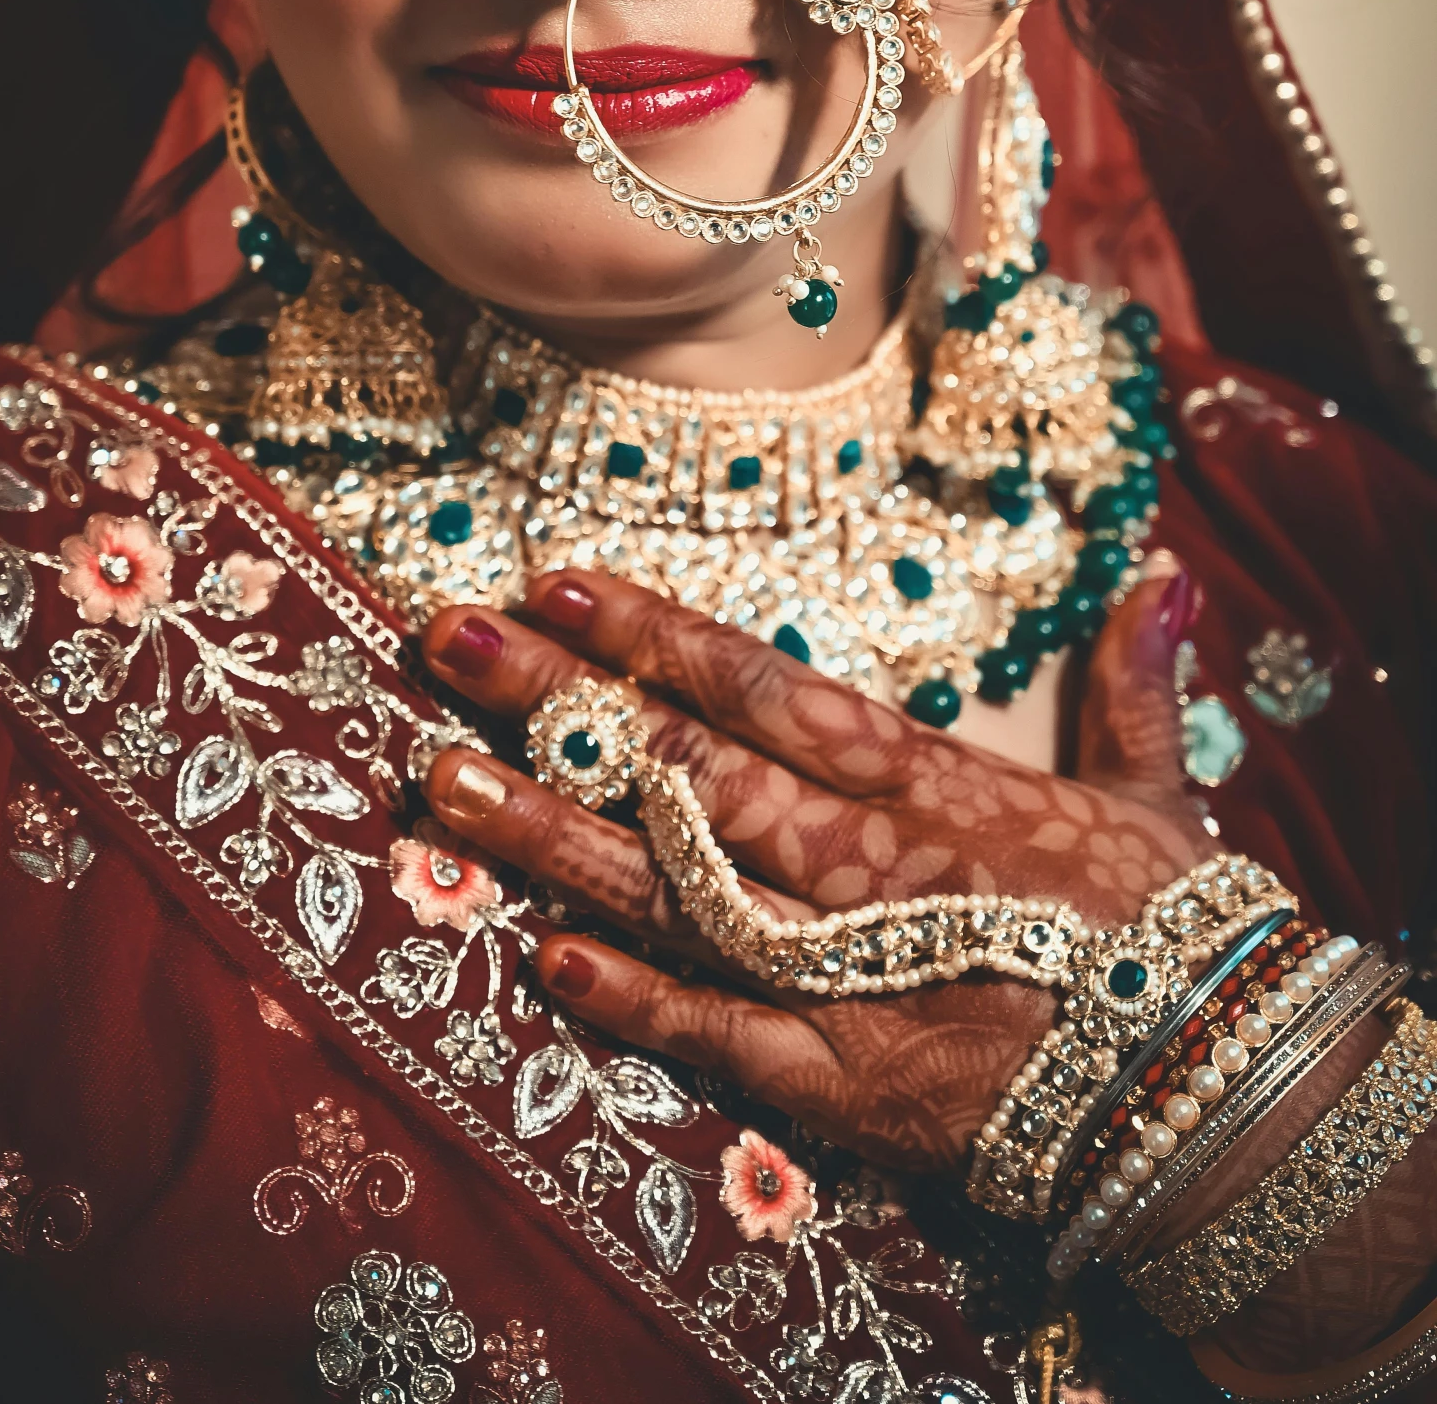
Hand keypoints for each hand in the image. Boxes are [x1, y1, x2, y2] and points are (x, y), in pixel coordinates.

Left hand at [423, 565, 1206, 1174]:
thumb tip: (1161, 571)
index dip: (660, 635)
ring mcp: (847, 973)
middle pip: (689, 771)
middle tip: (450, 638)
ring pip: (676, 892)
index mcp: (930, 784)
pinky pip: (724, 1036)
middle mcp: (869, 865)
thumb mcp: (1156, 791)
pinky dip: (639, 999)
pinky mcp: (846, 1081)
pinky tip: (545, 956)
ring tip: (443, 777)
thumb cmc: (1174, 931)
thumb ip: (1131, 680)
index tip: (561, 579)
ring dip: (554, 835)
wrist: (1221, 1093)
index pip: (768, 691)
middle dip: (565, 705)